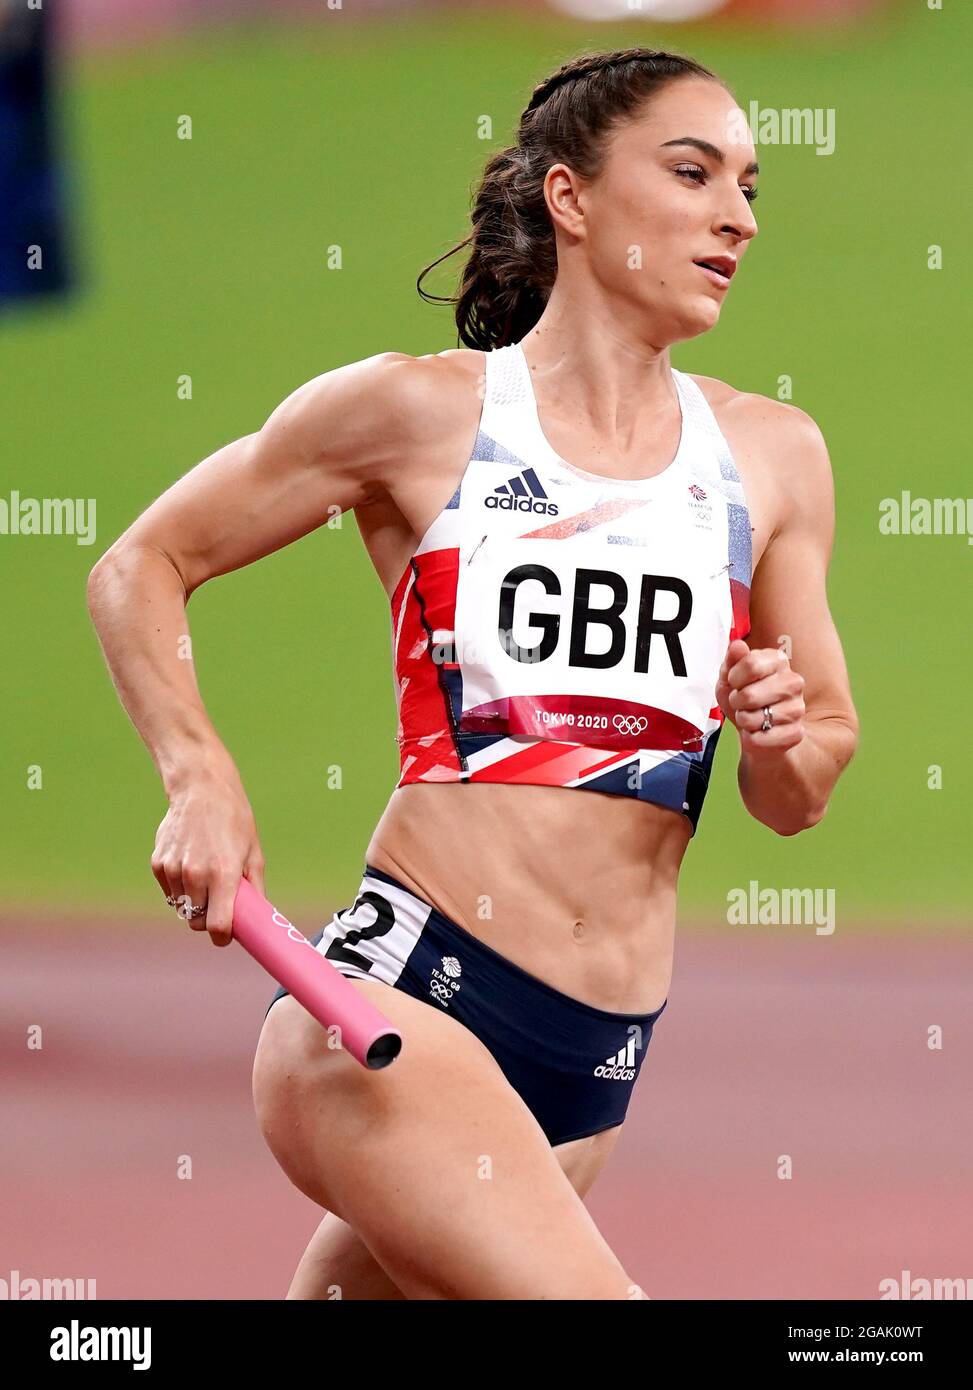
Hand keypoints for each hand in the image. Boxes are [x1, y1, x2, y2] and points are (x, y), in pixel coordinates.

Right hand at [150, 764, 265, 945]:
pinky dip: (179, 888)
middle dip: (208, 919)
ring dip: (193, 902)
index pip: (217, 926)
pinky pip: (170, 892)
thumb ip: (254, 889)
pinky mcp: (159, 864)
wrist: (201, 789)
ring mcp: (174, 870)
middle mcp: (196, 875)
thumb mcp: (254, 853)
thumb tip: (259, 918)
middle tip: (218, 903)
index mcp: (223, 874)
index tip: (226, 935)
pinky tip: (190, 864)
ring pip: (182, 907)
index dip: (222, 937)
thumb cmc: (234, 821)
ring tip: (206, 875)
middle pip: (197, 921)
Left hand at [716, 638, 805, 755]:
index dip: (734, 678)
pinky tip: (759, 731)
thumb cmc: (744, 699)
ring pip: (753, 718)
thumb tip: (737, 645)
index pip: (750, 664)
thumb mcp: (730, 676)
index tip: (735, 683)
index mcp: (778, 660)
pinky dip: (750, 738)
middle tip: (742, 703)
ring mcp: (797, 708)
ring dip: (744, 721)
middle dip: (736, 702)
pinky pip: (759, 739)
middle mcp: (793, 682)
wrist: (757, 730)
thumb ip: (732, 660)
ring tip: (752, 717)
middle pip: (749, 695)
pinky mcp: (796, 733)